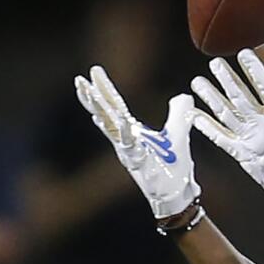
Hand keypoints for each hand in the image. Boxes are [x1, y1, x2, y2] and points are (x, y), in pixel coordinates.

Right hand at [75, 67, 200, 218]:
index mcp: (132, 131)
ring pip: (110, 127)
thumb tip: (183, 95)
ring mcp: (129, 152)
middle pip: (106, 113)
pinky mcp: (139, 164)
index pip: (115, 105)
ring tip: (88, 93)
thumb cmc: (173, 166)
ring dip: (99, 110)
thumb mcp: (178, 133)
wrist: (178, 193)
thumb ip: (178, 114)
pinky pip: (129, 147)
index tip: (94, 70)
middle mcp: (125, 140)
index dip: (104, 88)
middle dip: (93, 96)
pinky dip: (125, 134)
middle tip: (80, 78)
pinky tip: (121, 122)